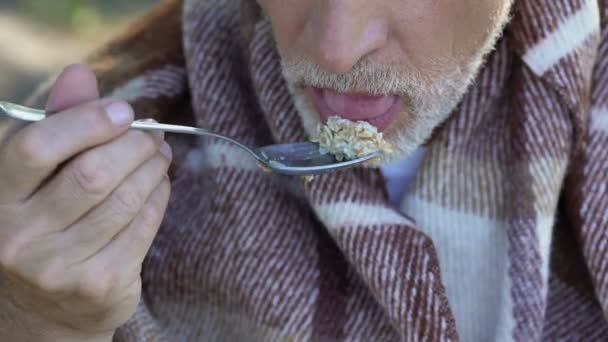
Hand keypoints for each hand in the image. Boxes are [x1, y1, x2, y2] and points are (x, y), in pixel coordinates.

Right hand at [0, 65, 171, 339]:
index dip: (87, 121)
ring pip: (125, 201)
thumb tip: (80, 72)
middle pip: (92, 174)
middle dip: (133, 145)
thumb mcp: (36, 176)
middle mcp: (19, 238)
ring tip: (160, 155)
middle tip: (152, 134)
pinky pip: (144, 228)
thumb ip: (57, 123)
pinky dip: (160, 198)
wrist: (43, 310)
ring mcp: (58, 268)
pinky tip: (161, 184)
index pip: (36, 148)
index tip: (124, 111)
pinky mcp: (99, 285)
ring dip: (153, 169)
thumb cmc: (43, 223)